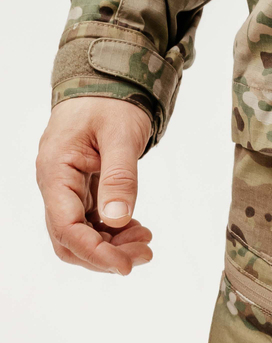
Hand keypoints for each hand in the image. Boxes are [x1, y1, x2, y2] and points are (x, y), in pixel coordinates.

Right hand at [36, 97, 153, 275]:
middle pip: (70, 237)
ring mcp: (67, 185)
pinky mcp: (81, 184)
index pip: (67, 227)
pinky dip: (112, 227)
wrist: (106, 76)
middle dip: (105, 253)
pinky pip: (91, 217)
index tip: (125, 266)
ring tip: (145, 241)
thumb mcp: (121, 133)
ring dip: (111, 243)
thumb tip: (117, 218)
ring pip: (81, 230)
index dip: (95, 252)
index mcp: (56, 171)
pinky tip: (136, 227)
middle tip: (143, 254)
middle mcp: (55, 183)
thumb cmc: (111, 98)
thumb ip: (120, 175)